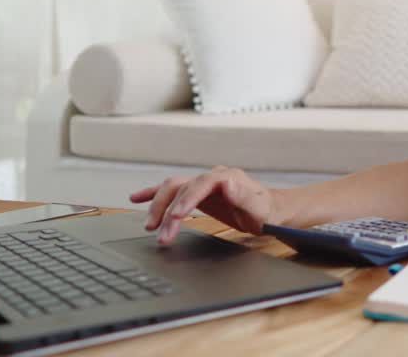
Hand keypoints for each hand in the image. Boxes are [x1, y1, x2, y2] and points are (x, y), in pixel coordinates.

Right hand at [129, 166, 275, 244]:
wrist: (270, 212)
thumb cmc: (267, 211)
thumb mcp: (260, 208)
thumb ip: (245, 196)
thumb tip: (229, 183)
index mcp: (226, 177)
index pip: (199, 184)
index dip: (185, 199)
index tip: (176, 216)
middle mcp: (212, 177)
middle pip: (181, 186)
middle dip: (167, 208)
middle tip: (158, 231)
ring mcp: (203, 184)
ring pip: (173, 188)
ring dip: (158, 205)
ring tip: (149, 225)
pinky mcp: (197, 194)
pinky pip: (173, 192)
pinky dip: (154, 194)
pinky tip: (137, 198)